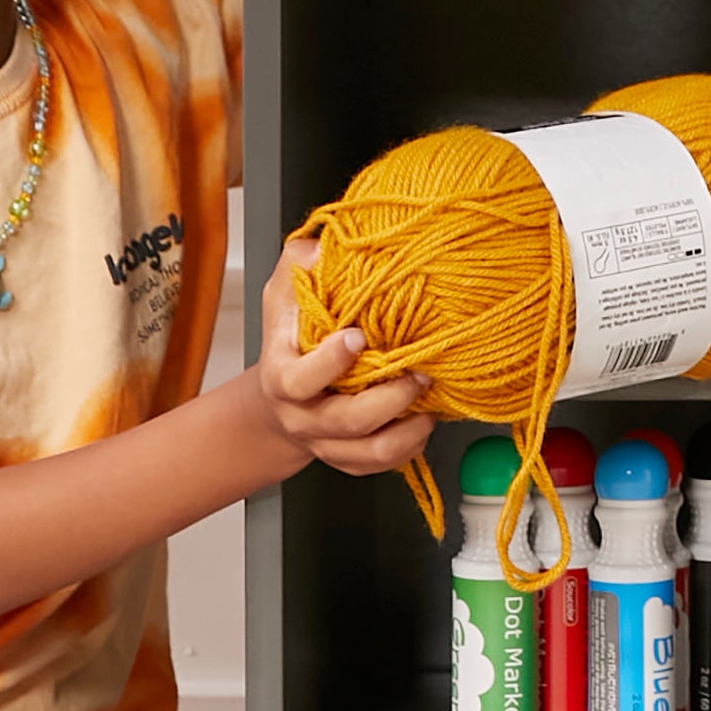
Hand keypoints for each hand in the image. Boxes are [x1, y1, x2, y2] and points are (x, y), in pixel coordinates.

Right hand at [251, 240, 434, 480]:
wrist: (280, 401)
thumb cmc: (290, 339)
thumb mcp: (285, 295)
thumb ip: (301, 266)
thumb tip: (325, 246)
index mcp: (283, 377)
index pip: (299, 380)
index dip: (330, 362)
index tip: (358, 336)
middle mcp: (304, 417)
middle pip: (347, 421)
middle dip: (391, 398)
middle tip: (420, 372)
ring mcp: (328, 443)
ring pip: (373, 451)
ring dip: (410, 429)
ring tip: (430, 398)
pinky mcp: (350, 460)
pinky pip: (385, 464)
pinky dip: (412, 445)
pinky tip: (425, 419)